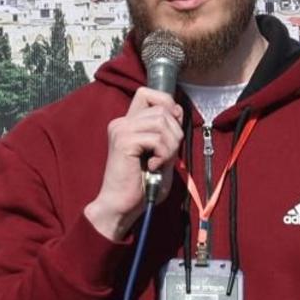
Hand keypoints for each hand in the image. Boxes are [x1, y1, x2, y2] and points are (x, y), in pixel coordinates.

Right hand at [84, 87, 182, 240]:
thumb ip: (168, 132)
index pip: (148, 93)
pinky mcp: (123, 142)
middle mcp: (122, 122)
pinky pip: (156, 138)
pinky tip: (153, 167)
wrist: (121, 206)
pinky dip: (163, 154)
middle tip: (166, 155)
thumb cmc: (141, 185)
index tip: (171, 130)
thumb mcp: (162, 154)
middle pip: (162, 108)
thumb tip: (178, 111)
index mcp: (129, 123)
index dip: (167, 104)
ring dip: (170, 144)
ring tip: (160, 162)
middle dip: (175, 131)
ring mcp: (121, 130)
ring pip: (161, 121)